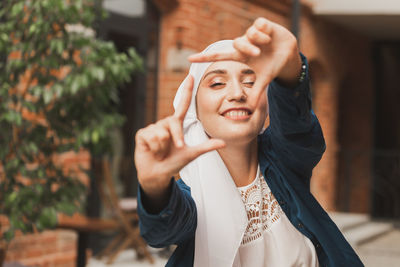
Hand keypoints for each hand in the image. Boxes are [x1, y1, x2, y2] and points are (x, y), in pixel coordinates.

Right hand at [134, 75, 225, 200]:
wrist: (157, 174)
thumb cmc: (174, 162)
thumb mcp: (191, 154)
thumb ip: (205, 147)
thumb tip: (223, 142)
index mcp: (176, 124)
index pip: (183, 105)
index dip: (186, 91)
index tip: (190, 76)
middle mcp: (164, 123)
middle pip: (173, 123)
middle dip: (177, 138)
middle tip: (175, 149)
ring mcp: (152, 128)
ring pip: (161, 133)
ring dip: (163, 147)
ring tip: (161, 152)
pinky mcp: (142, 134)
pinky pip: (151, 137)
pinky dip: (154, 148)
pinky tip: (152, 151)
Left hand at [188, 17, 301, 104]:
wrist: (289, 55)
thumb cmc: (272, 66)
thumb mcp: (264, 80)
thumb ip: (256, 92)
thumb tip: (250, 108)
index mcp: (241, 57)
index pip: (219, 56)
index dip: (205, 58)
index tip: (190, 59)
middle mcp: (244, 44)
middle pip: (237, 43)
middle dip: (248, 49)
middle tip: (258, 54)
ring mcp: (252, 34)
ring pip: (248, 33)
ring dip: (257, 40)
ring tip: (266, 44)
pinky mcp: (262, 25)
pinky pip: (258, 25)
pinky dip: (265, 32)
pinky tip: (270, 36)